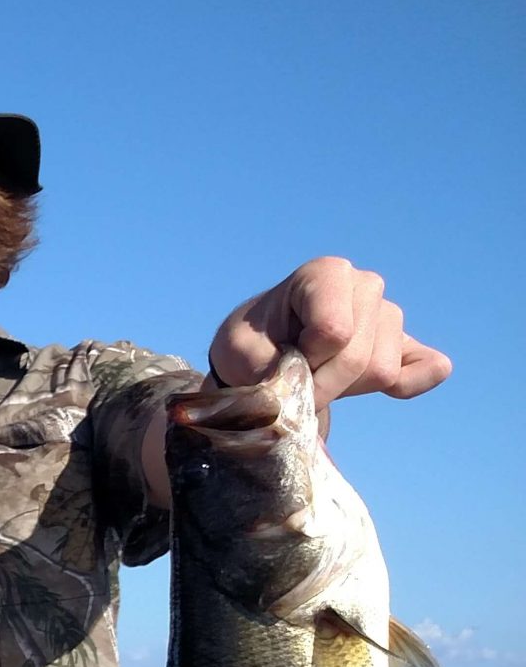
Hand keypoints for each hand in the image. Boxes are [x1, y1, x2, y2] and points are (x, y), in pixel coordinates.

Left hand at [208, 256, 450, 407]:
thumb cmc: (250, 343)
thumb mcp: (235, 350)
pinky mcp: (409, 344)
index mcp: (326, 274)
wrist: (263, 351)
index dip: (305, 363)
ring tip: (319, 373)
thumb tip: (300, 392)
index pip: (334, 333)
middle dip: (322, 384)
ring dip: (344, 388)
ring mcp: (390, 315)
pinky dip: (407, 387)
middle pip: (359, 358)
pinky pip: (430, 369)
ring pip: (382, 371)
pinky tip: (378, 389)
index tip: (281, 362)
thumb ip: (262, 368)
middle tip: (295, 381)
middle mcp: (366, 286)